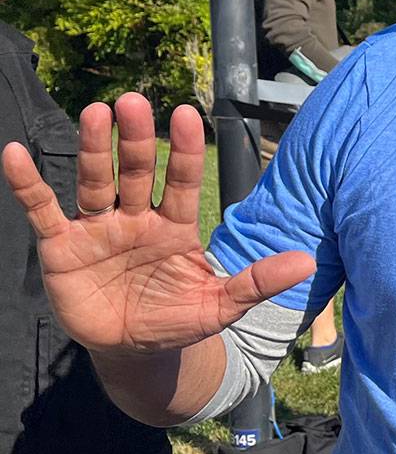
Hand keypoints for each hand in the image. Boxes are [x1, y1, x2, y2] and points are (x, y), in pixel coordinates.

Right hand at [1, 93, 313, 355]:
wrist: (133, 352)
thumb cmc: (177, 320)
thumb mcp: (220, 305)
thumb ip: (257, 282)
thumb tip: (307, 263)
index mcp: (174, 226)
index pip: (181, 179)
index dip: (182, 149)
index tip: (186, 113)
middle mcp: (135, 218)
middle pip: (136, 171)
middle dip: (136, 139)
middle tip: (132, 101)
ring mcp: (97, 229)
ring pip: (94, 181)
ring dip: (93, 149)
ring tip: (95, 113)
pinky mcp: (61, 247)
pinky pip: (42, 209)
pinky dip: (28, 184)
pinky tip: (14, 154)